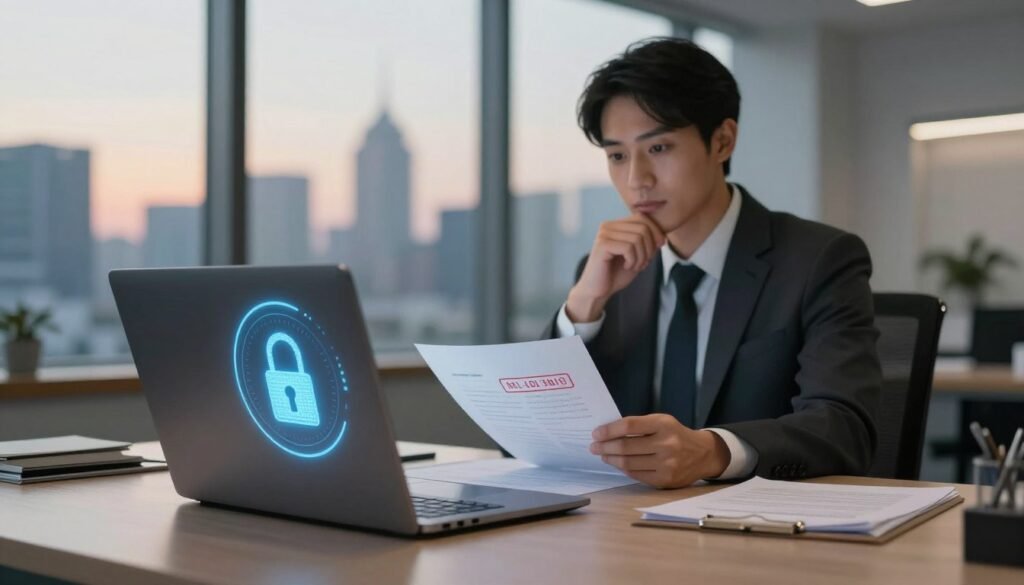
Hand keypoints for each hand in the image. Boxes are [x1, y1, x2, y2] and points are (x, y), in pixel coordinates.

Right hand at [566, 214, 665, 321]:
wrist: (597, 292)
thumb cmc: (616, 274)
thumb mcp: (637, 256)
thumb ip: (648, 243)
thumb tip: (662, 236)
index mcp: (615, 225)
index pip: (642, 218)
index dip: (656, 232)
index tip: (659, 248)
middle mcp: (607, 226)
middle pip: (642, 227)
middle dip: (650, 248)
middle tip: (644, 263)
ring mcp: (603, 234)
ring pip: (638, 238)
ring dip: (642, 256)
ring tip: (635, 266)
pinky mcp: (602, 245)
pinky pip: (628, 247)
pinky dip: (633, 260)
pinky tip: (626, 267)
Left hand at [589, 414, 730, 488]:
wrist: (703, 454)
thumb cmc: (676, 435)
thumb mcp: (662, 422)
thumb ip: (639, 426)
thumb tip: (608, 432)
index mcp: (663, 425)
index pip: (629, 426)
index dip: (609, 430)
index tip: (596, 433)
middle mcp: (666, 444)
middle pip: (626, 446)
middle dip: (605, 447)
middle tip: (594, 446)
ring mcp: (666, 464)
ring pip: (628, 463)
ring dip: (611, 459)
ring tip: (603, 455)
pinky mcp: (665, 479)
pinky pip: (636, 475)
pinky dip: (623, 469)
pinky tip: (617, 464)